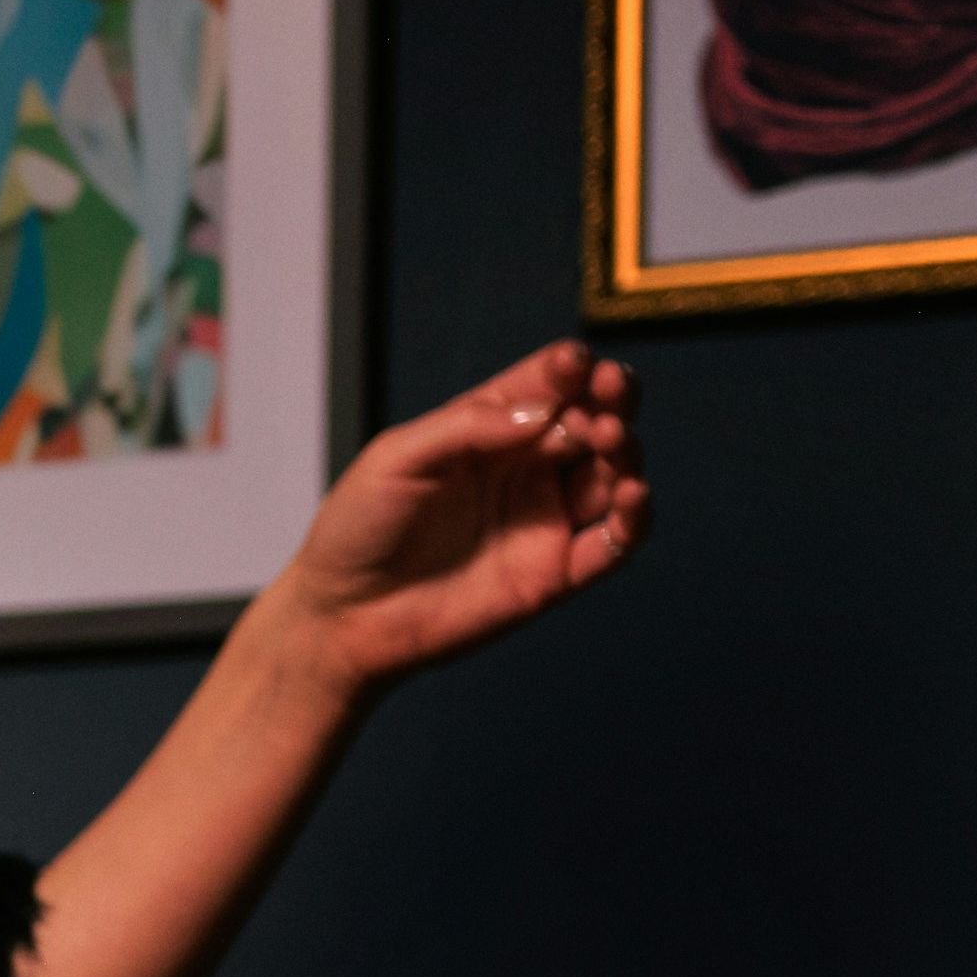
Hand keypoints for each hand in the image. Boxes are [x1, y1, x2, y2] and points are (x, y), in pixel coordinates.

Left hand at [259, 340, 649, 698]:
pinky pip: (613, 542)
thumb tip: (542, 409)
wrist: (342, 614)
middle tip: (612, 389)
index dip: (569, 370)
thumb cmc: (360, 529)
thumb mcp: (396, 459)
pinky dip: (634, 516)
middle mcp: (525, 469)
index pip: (545, 387)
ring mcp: (544, 519)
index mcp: (486, 432)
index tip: (577, 362)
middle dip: (610, 400)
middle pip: (591, 422)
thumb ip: (467, 427)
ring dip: (624, 450)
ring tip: (609, 436)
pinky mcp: (556, 572)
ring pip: (611, 475)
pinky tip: (631, 491)